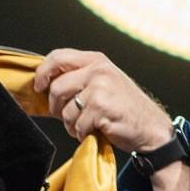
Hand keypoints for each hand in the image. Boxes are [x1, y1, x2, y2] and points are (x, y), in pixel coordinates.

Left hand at [32, 48, 173, 153]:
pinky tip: (95, 130)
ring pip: (65, 111)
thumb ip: (79, 77)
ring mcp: (100, 89)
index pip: (58, 57)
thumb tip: (47, 84)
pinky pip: (77, 126)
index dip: (43, 73)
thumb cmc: (124, 107)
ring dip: (71, 124)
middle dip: (56, 107)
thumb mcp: (104, 82)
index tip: (39, 87)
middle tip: (67, 116)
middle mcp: (98, 70)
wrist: (150, 127)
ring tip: (86, 124)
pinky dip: (82, 134)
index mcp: (96, 60)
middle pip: (56, 88)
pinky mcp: (101, 109)